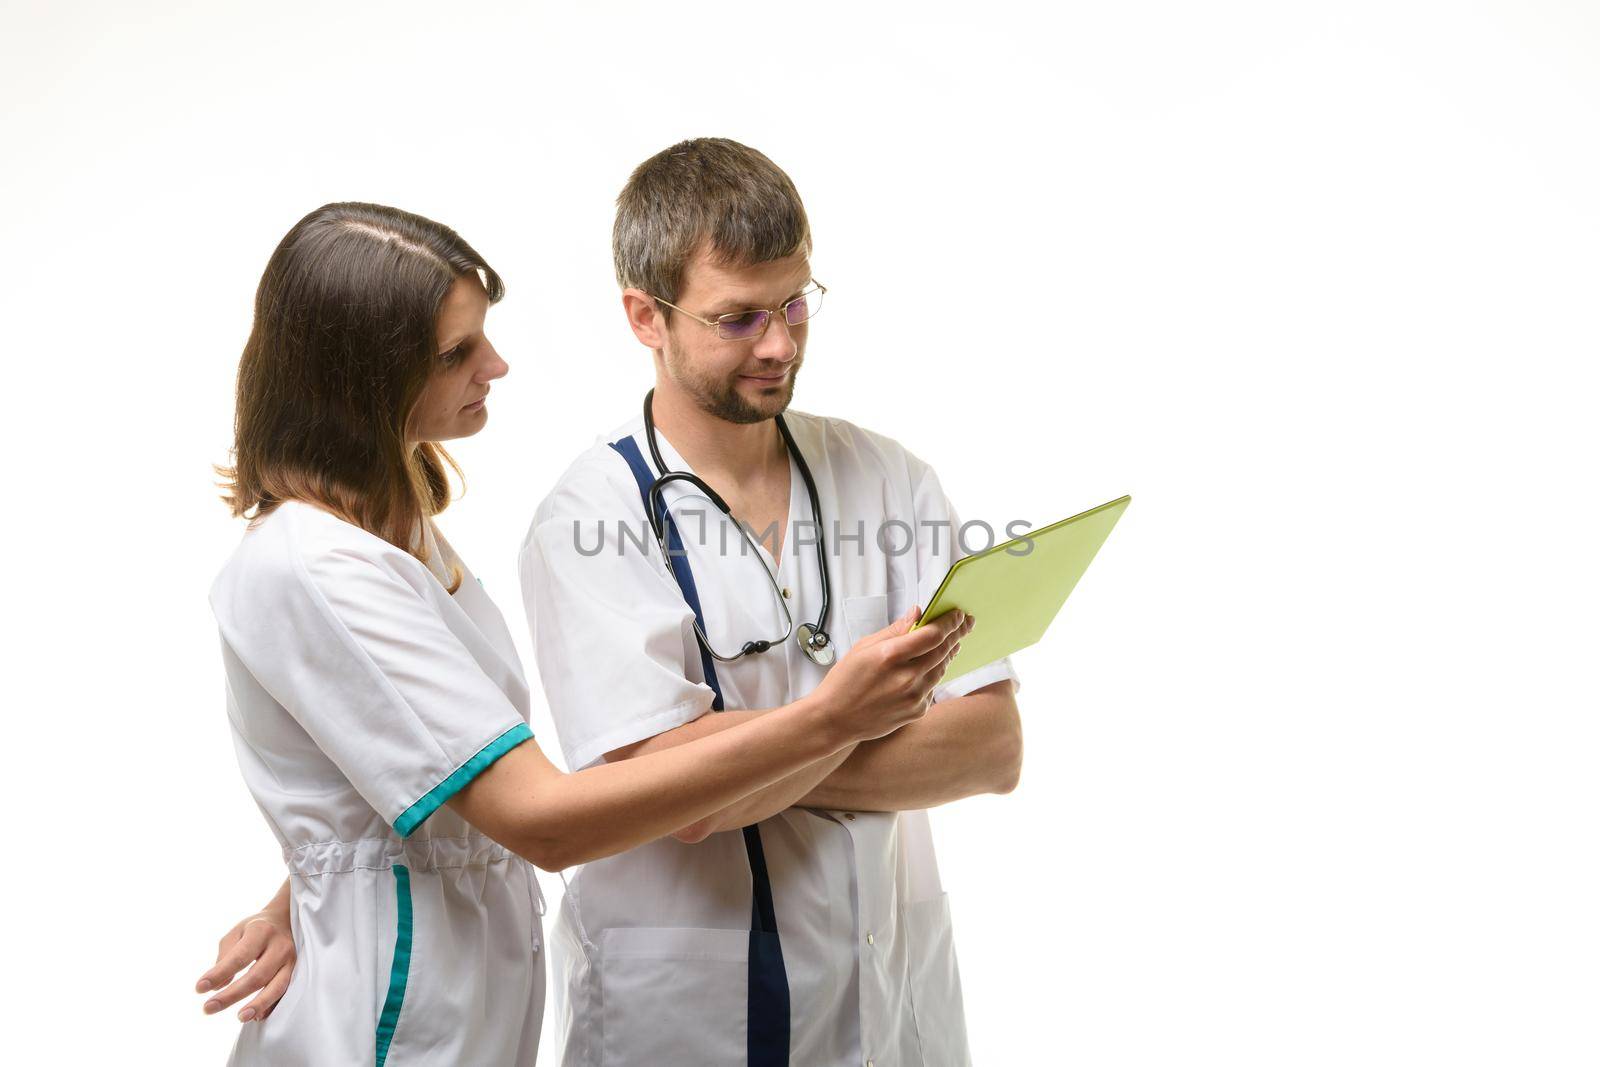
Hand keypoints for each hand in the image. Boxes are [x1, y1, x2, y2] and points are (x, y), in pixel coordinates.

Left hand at [195, 908, 295, 1022]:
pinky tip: (256, 1017)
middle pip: (256, 976)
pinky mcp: (297, 972)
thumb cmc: (255, 929)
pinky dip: (271, 1006)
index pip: (239, 957)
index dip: (219, 974)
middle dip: (231, 995)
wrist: (286, 920)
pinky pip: (285, 993)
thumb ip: (225, 957)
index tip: (199, 988)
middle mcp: (279, 946)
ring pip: (277, 987)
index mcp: (261, 932)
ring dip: (258, 1004)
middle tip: (208, 1008)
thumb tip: (218, 987)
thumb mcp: (237, 932)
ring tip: (240, 1018)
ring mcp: (291, 960)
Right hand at [812, 606, 974, 742]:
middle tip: (964, 623)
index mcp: (890, 656)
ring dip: (948, 653)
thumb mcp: (863, 647)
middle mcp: (906, 678)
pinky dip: (934, 674)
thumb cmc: (844, 682)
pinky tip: (932, 666)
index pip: (932, 634)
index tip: (957, 614)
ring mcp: (913, 697)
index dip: (949, 622)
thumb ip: (894, 630)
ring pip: (941, 668)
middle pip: (943, 650)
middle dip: (956, 634)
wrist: (834, 720)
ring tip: (952, 642)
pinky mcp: (916, 711)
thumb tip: (916, 614)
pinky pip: (933, 687)